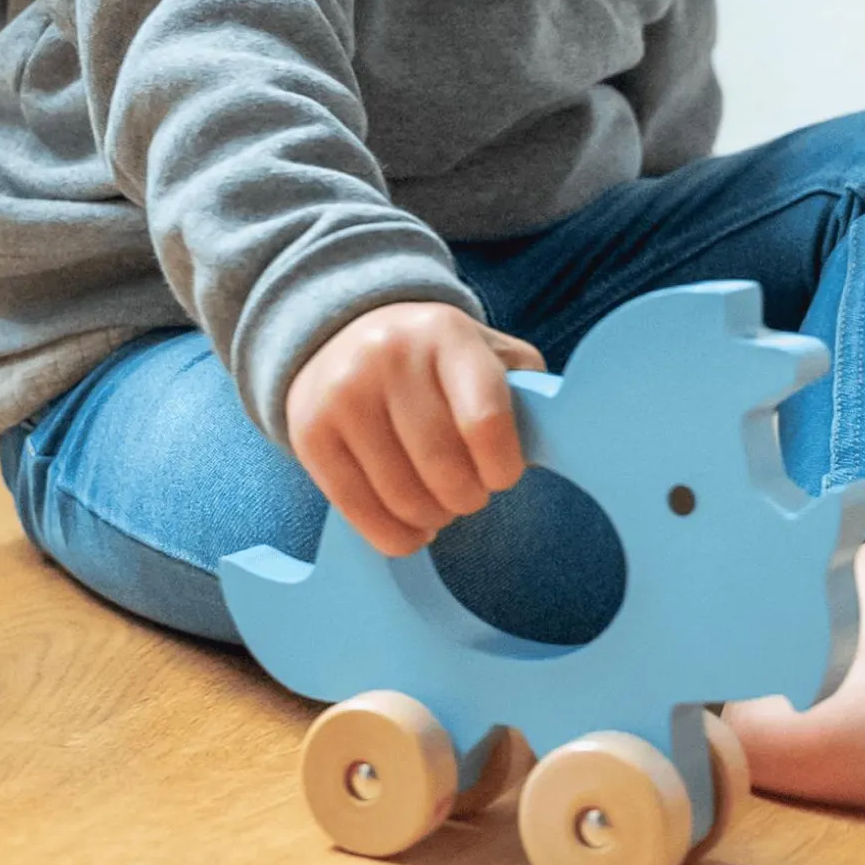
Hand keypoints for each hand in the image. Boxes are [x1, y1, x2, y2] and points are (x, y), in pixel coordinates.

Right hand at [284, 301, 545, 557]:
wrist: (341, 328)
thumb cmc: (435, 357)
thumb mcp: (486, 351)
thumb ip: (526, 389)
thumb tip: (555, 440)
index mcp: (446, 334)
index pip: (486, 421)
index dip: (503, 467)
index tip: (502, 474)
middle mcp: (389, 356)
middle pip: (444, 469)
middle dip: (468, 497)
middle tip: (470, 493)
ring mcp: (343, 393)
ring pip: (403, 498)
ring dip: (433, 518)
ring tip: (439, 504)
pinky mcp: (310, 431)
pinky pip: (359, 512)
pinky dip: (394, 536)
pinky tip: (411, 525)